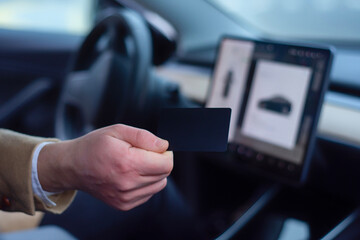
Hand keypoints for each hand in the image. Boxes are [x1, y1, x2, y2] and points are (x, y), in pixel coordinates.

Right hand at [37, 124, 172, 210]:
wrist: (72, 166)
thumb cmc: (94, 146)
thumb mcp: (118, 131)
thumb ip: (144, 137)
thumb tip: (164, 146)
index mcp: (127, 163)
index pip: (166, 164)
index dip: (166, 153)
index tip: (157, 148)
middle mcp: (127, 183)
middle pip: (164, 174)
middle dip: (159, 161)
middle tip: (143, 153)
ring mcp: (125, 197)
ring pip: (159, 185)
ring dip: (154, 173)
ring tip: (136, 164)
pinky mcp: (123, 205)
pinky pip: (148, 194)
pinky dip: (145, 183)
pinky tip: (131, 174)